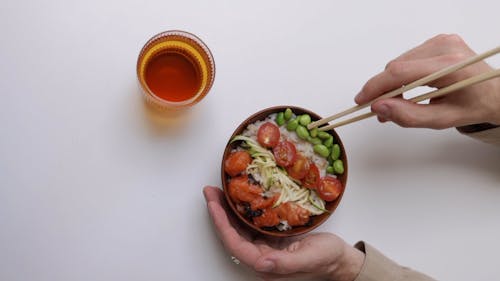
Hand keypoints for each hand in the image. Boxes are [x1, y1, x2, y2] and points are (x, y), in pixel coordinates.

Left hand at [203, 186, 363, 280]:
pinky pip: (250, 224)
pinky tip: (238, 198)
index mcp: (266, 266)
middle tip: (210, 192)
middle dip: (218, 213)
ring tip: (217, 191)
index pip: (235, 245)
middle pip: (232, 235)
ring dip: (227, 210)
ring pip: (239, 229)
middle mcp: (261, 258)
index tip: (213, 205)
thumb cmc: (328, 259)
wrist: (341, 259)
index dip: (222, 225)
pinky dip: (241, 210)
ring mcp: (265, 248)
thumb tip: (261, 262)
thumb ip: (285, 263)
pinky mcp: (271, 239)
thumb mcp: (310, 258)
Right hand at [355, 34, 499, 128]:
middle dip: (383, 89)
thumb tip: (379, 108)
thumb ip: (408, 116)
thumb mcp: (442, 119)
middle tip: (380, 111)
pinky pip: (408, 59)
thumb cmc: (473, 106)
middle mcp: (445, 47)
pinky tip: (408, 90)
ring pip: (399, 63)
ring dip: (392, 83)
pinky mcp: (438, 41)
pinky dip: (402, 76)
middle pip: (396, 67)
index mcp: (449, 66)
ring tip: (395, 103)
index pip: (400, 73)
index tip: (361, 101)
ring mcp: (442, 41)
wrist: (496, 92)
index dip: (376, 87)